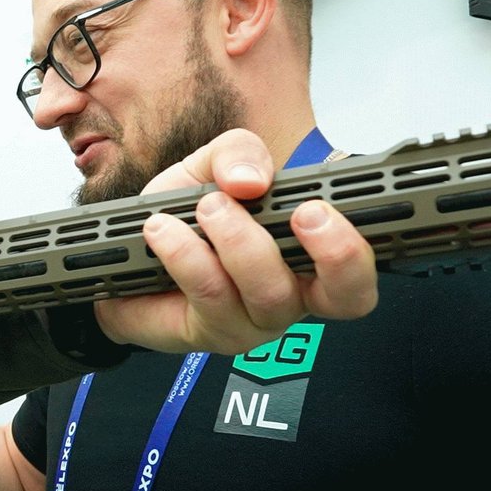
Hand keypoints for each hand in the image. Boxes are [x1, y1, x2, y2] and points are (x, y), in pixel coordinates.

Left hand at [94, 128, 377, 354]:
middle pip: (348, 296)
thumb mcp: (211, 166)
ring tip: (207, 206)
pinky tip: (162, 229)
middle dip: (334, 251)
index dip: (362, 239)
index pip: (363, 262)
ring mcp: (256, 322)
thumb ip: (236, 154)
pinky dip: (187, 254)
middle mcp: (295, 294)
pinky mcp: (210, 335)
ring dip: (241, 241)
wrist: (127, 252)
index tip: (330, 202)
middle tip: (303, 211)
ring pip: (271, 294)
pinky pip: (210, 296)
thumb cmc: (185, 213)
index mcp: (312, 254)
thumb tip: (251, 179)